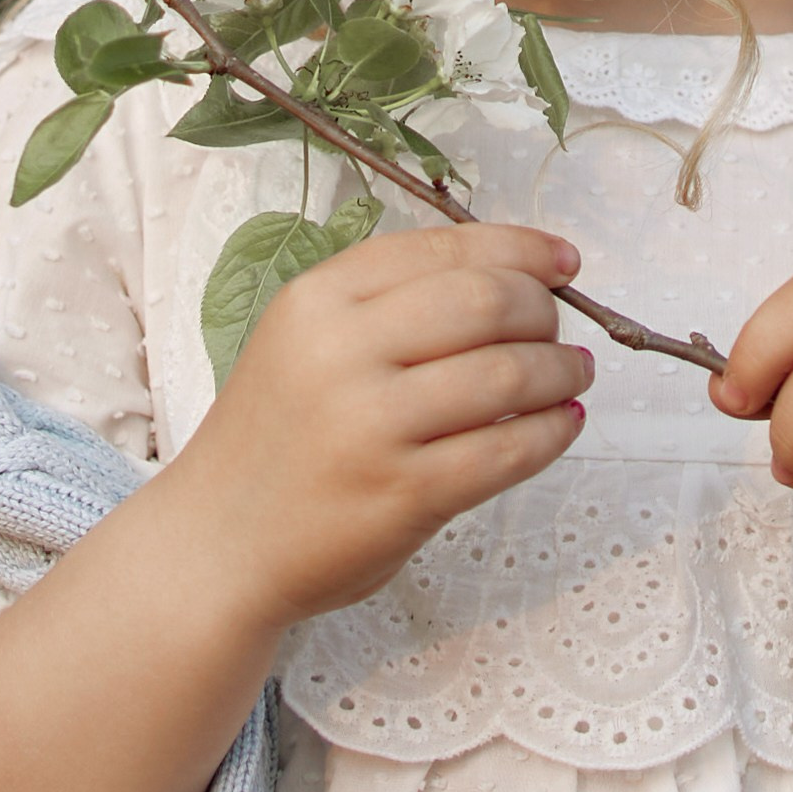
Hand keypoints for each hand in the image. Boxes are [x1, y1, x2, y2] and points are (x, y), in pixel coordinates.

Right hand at [169, 219, 591, 624]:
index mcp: (318, 299)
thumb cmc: (278, 436)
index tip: (564, 261)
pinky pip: (505, 451)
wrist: (218, 543)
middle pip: (484, 300)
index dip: (519, 248)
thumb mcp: (304, 340)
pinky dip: (551, 432)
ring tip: (573, 374)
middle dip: (543, 310)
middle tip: (562, 328)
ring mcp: (373, 425)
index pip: (442, 249)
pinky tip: (563, 424)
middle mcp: (343, 351)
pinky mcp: (404, 495)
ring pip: (506, 373)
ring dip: (560, 370)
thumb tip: (511, 277)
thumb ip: (386, 304)